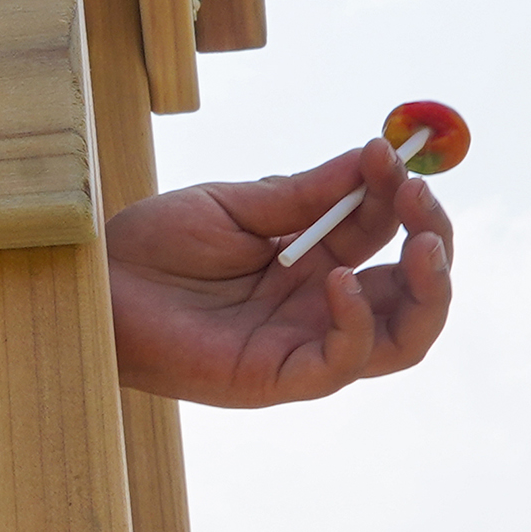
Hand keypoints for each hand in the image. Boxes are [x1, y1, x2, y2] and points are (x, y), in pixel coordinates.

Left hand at [106, 136, 454, 406]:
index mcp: (313, 262)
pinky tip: (339, 279)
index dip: (399, 194)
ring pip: (402, 339)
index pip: (384, 233)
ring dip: (426, 289)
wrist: (97, 283)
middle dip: (433, 240)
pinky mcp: (278, 378)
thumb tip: (376, 155)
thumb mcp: (236, 206)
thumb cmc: (153, 247)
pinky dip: (357, 323)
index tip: (393, 153)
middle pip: (412, 291)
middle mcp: (319, 306)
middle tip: (421, 195)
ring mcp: (303, 344)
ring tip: (420, 241)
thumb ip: (304, 194)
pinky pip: (343, 363)